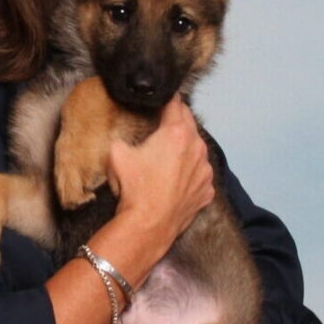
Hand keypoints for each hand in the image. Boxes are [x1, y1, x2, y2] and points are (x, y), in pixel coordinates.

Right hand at [108, 96, 213, 256]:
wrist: (148, 225)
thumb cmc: (133, 188)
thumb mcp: (116, 153)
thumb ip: (123, 136)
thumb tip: (123, 136)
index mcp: (176, 133)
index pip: (175, 104)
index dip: (166, 99)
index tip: (162, 98)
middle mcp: (197, 147)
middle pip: (189, 123)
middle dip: (177, 120)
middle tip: (164, 121)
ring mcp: (205, 171)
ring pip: (197, 149)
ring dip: (186, 147)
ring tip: (169, 154)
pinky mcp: (207, 191)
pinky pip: (200, 174)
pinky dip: (191, 172)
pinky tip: (176, 179)